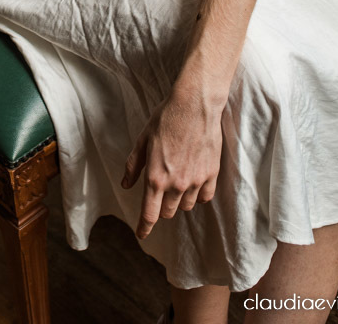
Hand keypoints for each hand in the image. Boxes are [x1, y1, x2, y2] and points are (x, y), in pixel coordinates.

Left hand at [121, 90, 222, 240]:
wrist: (195, 104)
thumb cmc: (166, 118)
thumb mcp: (143, 139)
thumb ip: (133, 165)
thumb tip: (126, 184)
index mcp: (156, 177)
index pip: (150, 214)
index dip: (144, 228)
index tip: (142, 234)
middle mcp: (176, 184)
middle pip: (168, 212)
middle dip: (162, 206)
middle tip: (161, 188)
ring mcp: (196, 181)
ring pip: (186, 206)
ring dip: (179, 199)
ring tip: (178, 179)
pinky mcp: (211, 174)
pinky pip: (204, 197)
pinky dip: (198, 194)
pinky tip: (194, 180)